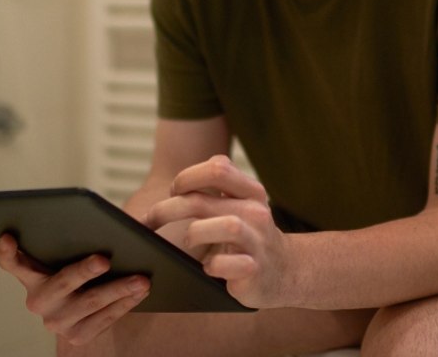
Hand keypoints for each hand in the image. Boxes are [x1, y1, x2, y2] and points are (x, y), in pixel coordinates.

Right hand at [0, 234, 149, 346]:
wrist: (86, 306)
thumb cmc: (76, 266)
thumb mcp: (65, 252)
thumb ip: (67, 236)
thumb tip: (96, 222)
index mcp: (30, 275)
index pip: (11, 262)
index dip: (7, 251)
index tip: (9, 237)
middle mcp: (38, 301)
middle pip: (62, 283)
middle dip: (84, 271)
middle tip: (104, 260)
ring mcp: (56, 322)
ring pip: (90, 303)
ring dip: (118, 289)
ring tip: (140, 278)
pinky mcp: (77, 336)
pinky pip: (105, 319)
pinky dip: (125, 303)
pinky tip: (141, 292)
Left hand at [143, 155, 293, 307]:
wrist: (285, 271)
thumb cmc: (249, 236)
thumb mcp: (240, 206)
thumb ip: (215, 192)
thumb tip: (170, 192)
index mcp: (250, 191)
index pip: (217, 167)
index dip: (187, 177)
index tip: (174, 191)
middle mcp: (256, 211)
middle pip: (201, 200)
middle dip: (166, 210)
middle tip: (152, 220)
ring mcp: (258, 241)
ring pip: (225, 226)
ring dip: (194, 234)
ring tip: (189, 241)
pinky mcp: (254, 269)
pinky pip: (226, 264)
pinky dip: (211, 266)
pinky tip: (209, 268)